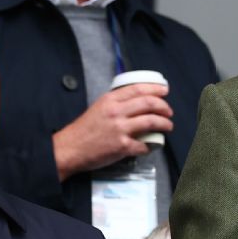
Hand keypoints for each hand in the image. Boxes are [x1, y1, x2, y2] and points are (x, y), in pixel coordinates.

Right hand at [52, 83, 172, 180]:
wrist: (69, 149)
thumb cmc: (83, 130)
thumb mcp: (98, 108)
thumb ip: (115, 103)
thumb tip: (135, 102)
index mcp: (110, 100)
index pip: (138, 89)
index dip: (156, 89)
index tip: (165, 90)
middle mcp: (116, 112)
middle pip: (149, 104)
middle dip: (164, 107)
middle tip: (169, 111)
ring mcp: (119, 129)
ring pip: (151, 122)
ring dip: (164, 124)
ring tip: (168, 126)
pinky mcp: (121, 146)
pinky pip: (144, 145)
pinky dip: (150, 146)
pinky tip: (151, 146)